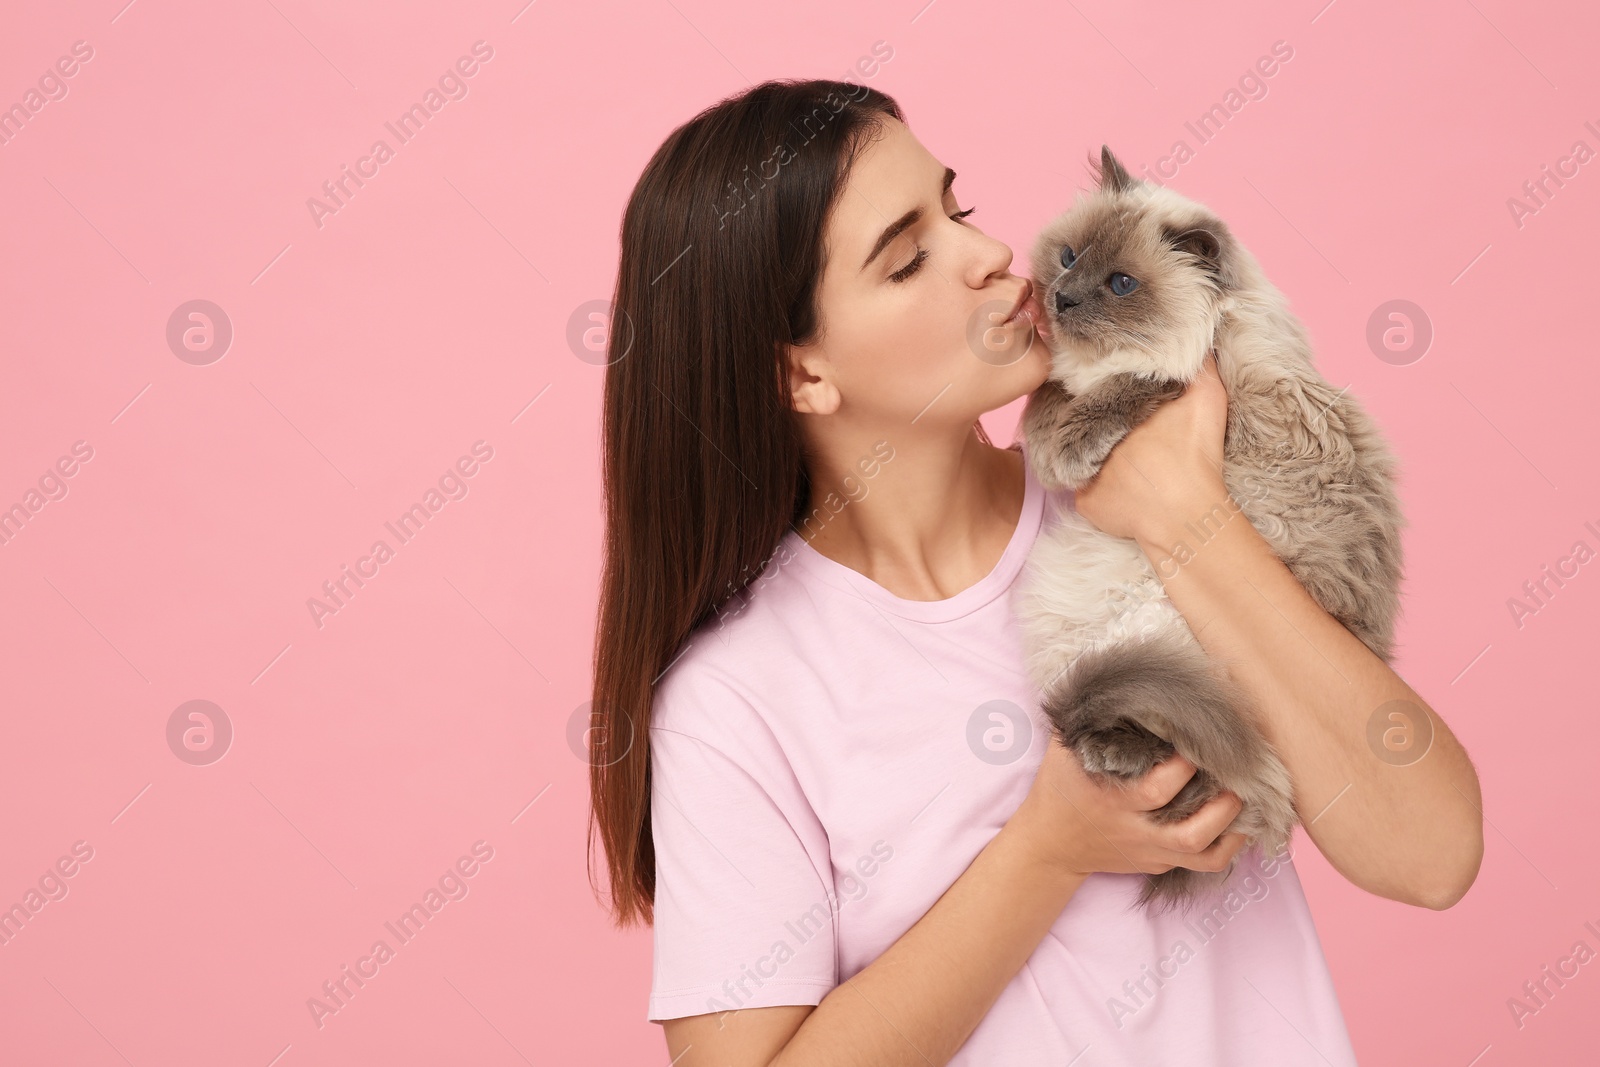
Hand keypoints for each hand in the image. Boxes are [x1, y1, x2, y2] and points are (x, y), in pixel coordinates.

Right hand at [1013, 734, 1248, 881]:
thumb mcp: (1064, 750)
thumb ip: (1088, 718)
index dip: (1184, 768)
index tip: (1197, 742)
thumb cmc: (1059, 788)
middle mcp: (1134, 831)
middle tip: (1237, 775)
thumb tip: (1115, 678)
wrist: (1049, 844)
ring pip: (1200, 853)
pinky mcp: (1156, 863)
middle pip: (1188, 832)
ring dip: (1230, 828)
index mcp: (1112, 801)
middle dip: (1220, 805)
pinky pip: (1199, 864)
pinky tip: (1238, 827)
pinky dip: (1225, 848)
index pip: (1157, 790)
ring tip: (1243, 798)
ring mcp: (1148, 852)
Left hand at [1073, 351, 1228, 542]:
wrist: (1187, 516)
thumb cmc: (1197, 459)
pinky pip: (1087, 491)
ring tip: (1124, 463)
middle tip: (1127, 437)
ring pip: (1087, 456)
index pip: (1101, 395)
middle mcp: (1094, 437)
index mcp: (1118, 412)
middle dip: (1102, 426)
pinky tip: (1121, 489)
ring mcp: (1086, 471)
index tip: (1119, 401)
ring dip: (1098, 456)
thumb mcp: (1206, 401)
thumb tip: (1195, 343)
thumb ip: (1199, 367)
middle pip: (1092, 425)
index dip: (1107, 394)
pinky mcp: (1087, 501)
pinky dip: (1102, 490)